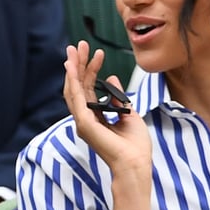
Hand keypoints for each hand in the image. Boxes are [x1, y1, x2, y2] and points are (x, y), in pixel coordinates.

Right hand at [63, 42, 152, 188]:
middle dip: (78, 64)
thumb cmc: (135, 146)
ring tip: (75, 50)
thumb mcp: (129, 113)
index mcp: (95, 117)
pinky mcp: (84, 124)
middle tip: (79, 45)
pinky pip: (76, 98)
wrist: (136, 164)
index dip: (91, 70)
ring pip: (73, 89)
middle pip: (78, 86)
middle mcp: (85, 118)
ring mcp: (82, 121)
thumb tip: (111, 79)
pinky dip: (73, 81)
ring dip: (73, 68)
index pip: (88, 89)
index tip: (97, 53)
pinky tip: (73, 66)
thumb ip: (118, 97)